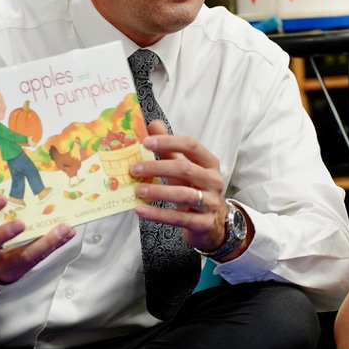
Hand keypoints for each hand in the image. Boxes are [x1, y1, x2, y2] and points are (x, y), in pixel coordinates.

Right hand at [0, 195, 75, 300]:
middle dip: (3, 233)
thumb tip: (19, 177)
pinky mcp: (16, 272)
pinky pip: (37, 259)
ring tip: (63, 228)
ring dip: (45, 242)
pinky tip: (67, 233)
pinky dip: (54, 245)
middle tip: (21, 223)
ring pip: (21, 256)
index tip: (2, 198)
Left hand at [132, 120, 230, 252]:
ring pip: (184, 194)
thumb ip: (170, 148)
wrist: (213, 223)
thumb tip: (153, 124)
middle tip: (134, 169)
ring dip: (158, 191)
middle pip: (185, 169)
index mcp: (209, 163)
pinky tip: (140, 209)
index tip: (146, 142)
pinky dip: (158, 214)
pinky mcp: (203, 223)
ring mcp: (210, 203)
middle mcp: (213, 181)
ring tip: (137, 190)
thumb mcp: (185, 167)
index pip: (191, 145)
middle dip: (158, 167)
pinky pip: (179, 218)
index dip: (169, 142)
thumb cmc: (196, 190)